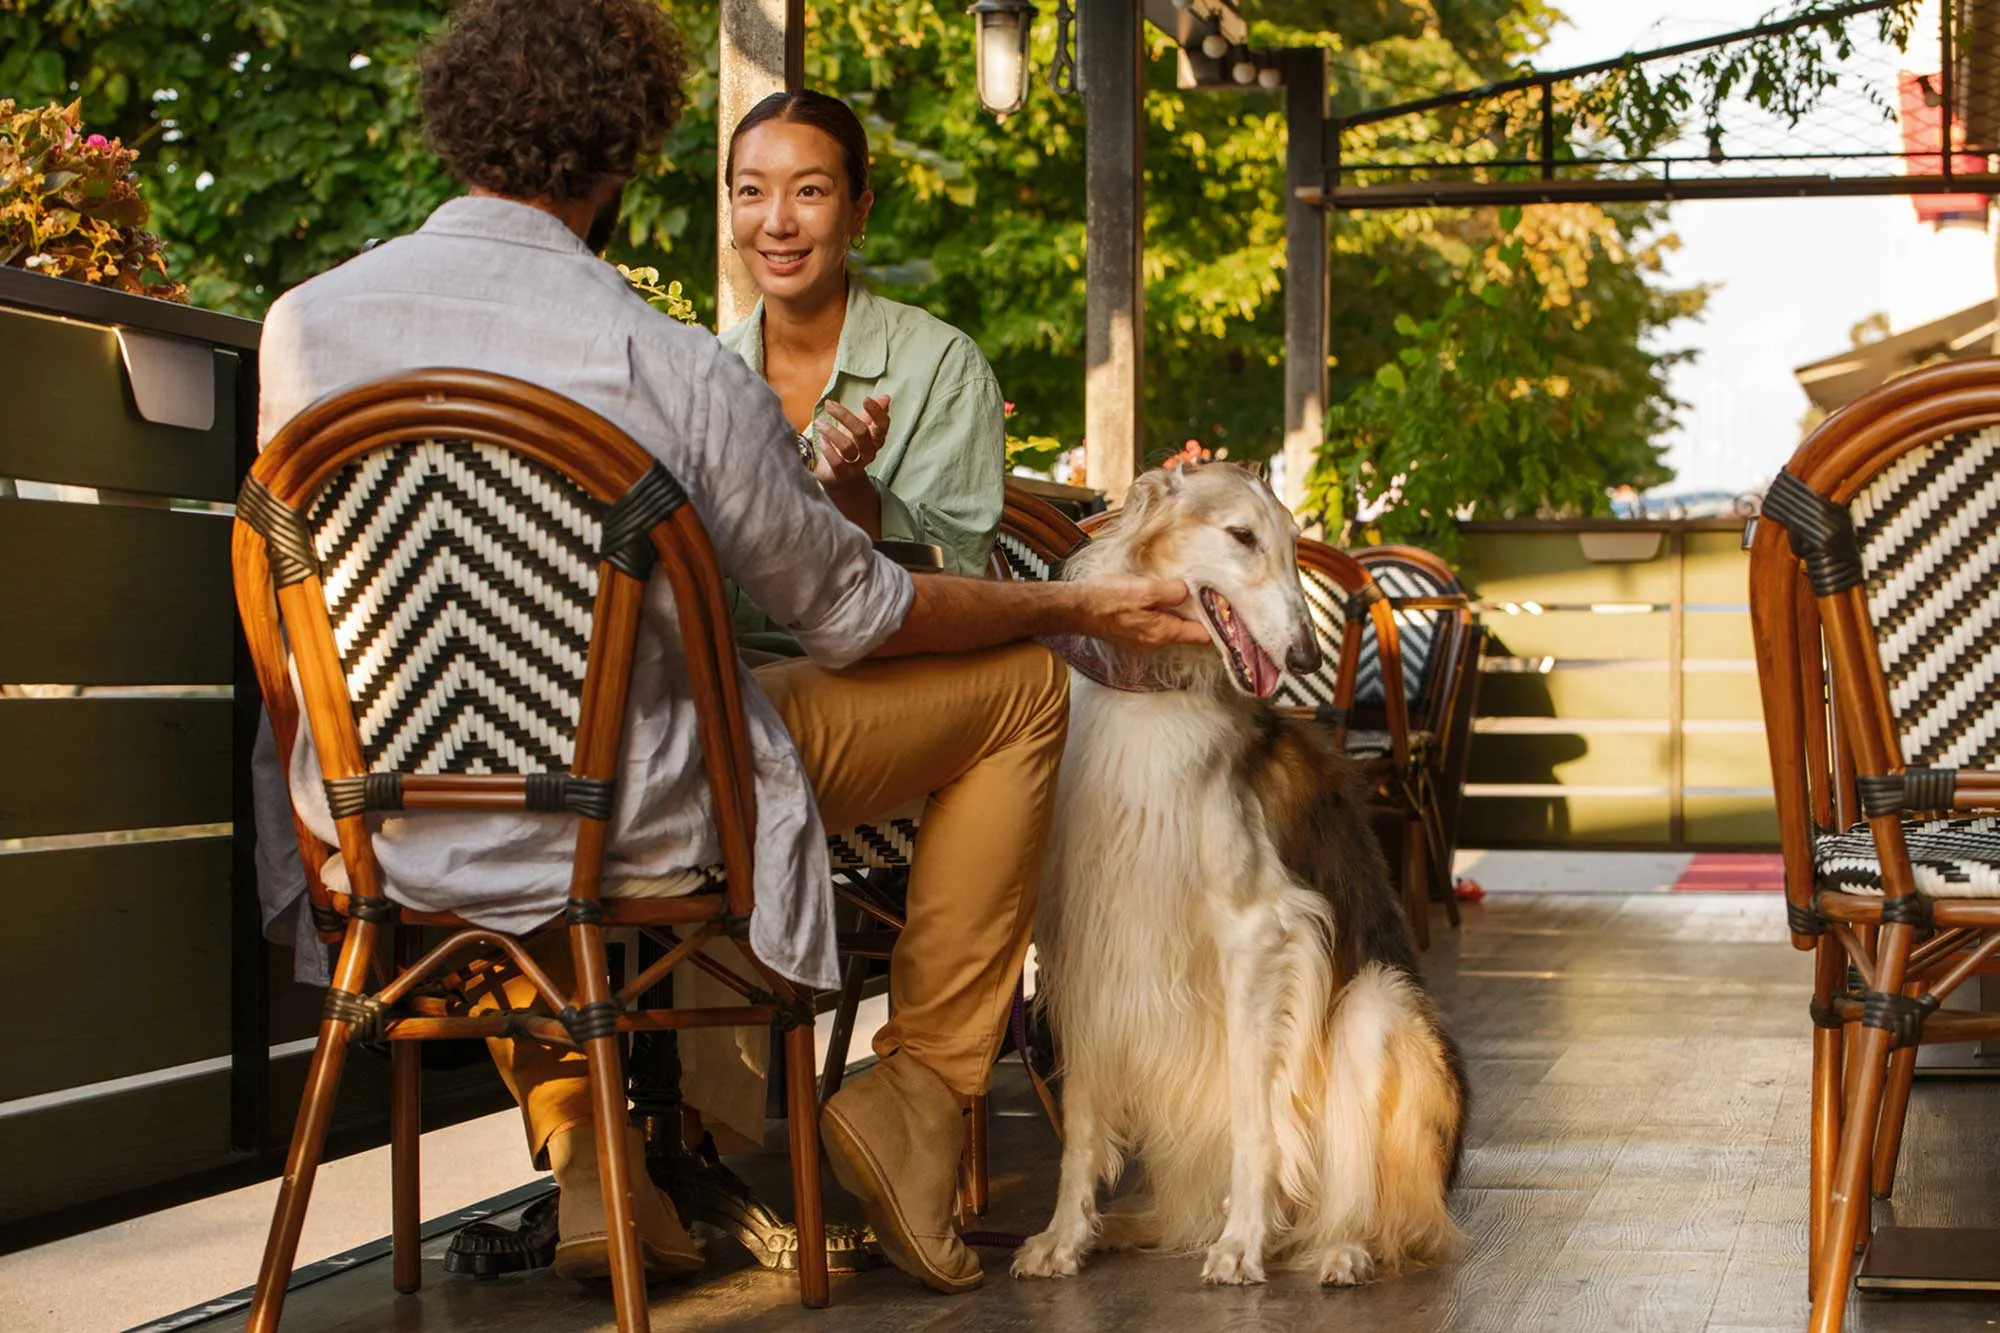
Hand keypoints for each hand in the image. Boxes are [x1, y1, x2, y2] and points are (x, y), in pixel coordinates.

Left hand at [812, 394, 891, 486]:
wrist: (840, 476)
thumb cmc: (849, 447)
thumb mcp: (859, 428)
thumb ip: (870, 414)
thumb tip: (886, 397)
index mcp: (876, 438)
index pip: (882, 425)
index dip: (876, 412)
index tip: (866, 399)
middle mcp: (869, 452)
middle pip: (862, 432)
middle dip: (845, 416)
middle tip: (829, 405)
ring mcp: (856, 464)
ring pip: (847, 447)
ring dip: (831, 432)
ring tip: (819, 423)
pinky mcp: (843, 474)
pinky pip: (837, 462)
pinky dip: (828, 449)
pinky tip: (821, 440)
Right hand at [1074, 576, 1211, 651]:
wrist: (1074, 608)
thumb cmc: (1106, 599)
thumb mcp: (1144, 589)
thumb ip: (1171, 591)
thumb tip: (1186, 592)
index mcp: (1163, 632)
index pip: (1201, 636)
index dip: (1215, 623)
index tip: (1225, 608)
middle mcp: (1154, 642)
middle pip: (1186, 631)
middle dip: (1196, 614)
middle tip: (1205, 593)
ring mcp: (1142, 640)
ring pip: (1170, 627)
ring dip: (1176, 612)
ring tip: (1181, 591)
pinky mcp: (1131, 634)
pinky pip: (1155, 625)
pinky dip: (1160, 613)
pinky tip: (1154, 598)